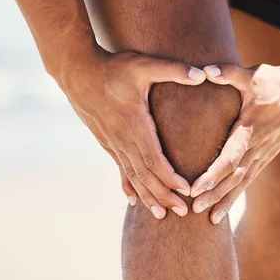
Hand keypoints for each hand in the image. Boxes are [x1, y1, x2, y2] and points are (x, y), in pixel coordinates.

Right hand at [60, 48, 206, 219]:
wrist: (77, 71)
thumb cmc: (113, 67)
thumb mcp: (144, 65)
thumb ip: (173, 70)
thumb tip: (202, 74)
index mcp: (134, 124)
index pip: (154, 159)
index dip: (170, 177)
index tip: (186, 191)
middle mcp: (122, 139)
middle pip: (144, 175)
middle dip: (164, 195)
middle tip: (182, 212)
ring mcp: (112, 142)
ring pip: (132, 176)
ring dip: (148, 196)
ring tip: (161, 215)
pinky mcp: (106, 141)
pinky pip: (120, 169)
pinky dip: (129, 186)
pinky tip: (132, 200)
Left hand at [190, 63, 279, 222]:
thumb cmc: (277, 81)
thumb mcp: (253, 74)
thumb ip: (228, 73)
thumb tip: (204, 71)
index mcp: (250, 128)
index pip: (230, 157)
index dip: (212, 175)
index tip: (195, 188)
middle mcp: (257, 146)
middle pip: (233, 176)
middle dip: (214, 194)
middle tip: (193, 209)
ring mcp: (264, 153)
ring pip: (242, 182)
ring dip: (225, 200)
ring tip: (209, 220)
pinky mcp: (267, 155)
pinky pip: (250, 179)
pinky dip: (237, 194)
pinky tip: (225, 208)